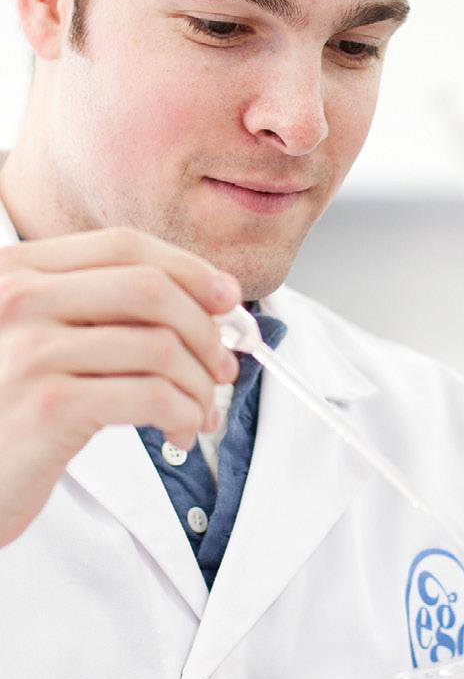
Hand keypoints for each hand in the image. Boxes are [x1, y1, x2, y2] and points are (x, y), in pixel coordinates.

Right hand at [0, 227, 240, 547]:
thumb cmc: (10, 410)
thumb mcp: (42, 341)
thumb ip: (103, 312)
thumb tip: (211, 307)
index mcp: (17, 272)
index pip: (125, 246)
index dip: (190, 270)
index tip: (227, 299)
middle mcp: (16, 301)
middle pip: (151, 289)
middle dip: (205, 330)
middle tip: (222, 367)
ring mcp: (30, 352)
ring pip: (162, 347)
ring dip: (200, 384)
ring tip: (199, 411)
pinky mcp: (50, 407)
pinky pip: (154, 397)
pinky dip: (184, 415)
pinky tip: (177, 432)